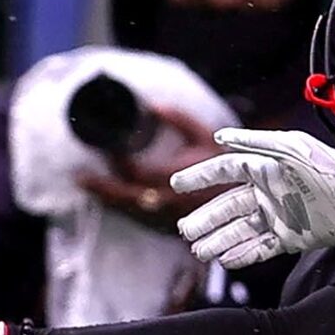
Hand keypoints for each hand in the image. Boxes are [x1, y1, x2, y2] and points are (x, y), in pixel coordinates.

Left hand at [79, 103, 233, 230]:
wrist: (254, 205)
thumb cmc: (233, 168)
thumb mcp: (208, 137)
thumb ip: (180, 119)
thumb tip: (153, 106)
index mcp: (174, 178)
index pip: (133, 170)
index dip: (116, 159)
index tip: (108, 147)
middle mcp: (169, 202)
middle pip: (123, 197)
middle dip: (99, 187)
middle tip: (79, 178)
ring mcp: (171, 218)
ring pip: (130, 211)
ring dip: (108, 200)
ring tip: (89, 188)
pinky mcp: (176, 228)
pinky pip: (141, 219)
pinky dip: (125, 209)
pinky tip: (114, 201)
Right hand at [174, 129, 334, 267]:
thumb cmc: (327, 166)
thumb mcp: (288, 147)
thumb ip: (253, 141)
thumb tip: (219, 137)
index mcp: (263, 169)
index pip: (223, 172)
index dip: (200, 178)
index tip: (177, 184)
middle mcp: (267, 194)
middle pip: (227, 208)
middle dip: (205, 220)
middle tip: (185, 230)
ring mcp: (277, 217)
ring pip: (240, 231)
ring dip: (218, 241)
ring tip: (199, 250)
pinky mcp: (290, 237)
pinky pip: (260, 248)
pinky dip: (243, 255)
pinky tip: (225, 261)